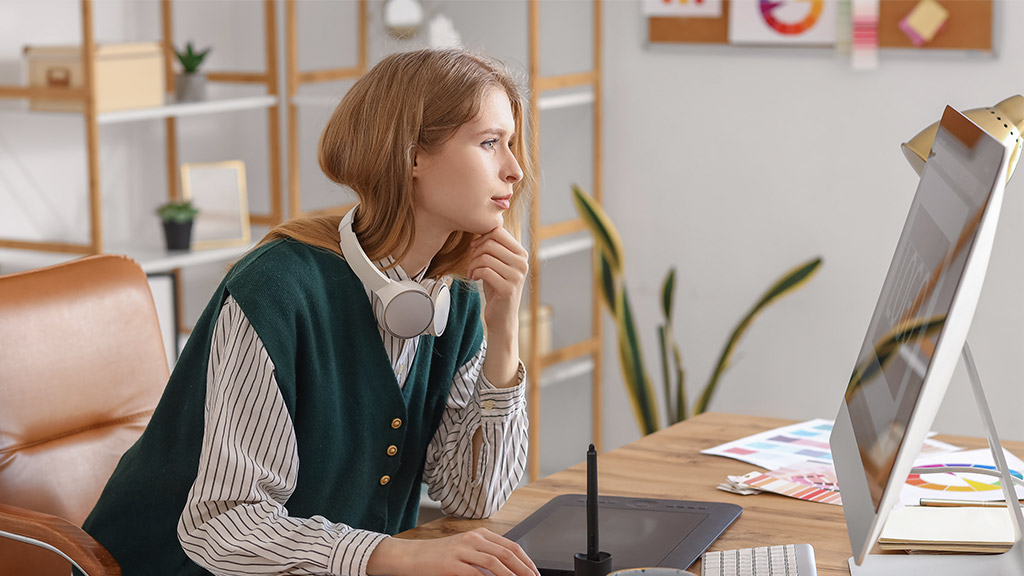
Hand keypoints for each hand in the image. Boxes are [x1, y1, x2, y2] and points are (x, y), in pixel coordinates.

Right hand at [366, 527, 539, 575]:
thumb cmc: (438, 556)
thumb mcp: (465, 550)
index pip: (511, 546)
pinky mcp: (451, 565)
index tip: (535, 573)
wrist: (410, 556)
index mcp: (479, 534)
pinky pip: (476, 574)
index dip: (526, 561)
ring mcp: (462, 551)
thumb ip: (485, 555)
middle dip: (524, 570)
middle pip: (507, 553)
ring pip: (495, 562)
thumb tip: (508, 569)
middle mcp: (473, 539)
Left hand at [468, 227, 527, 387]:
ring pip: (486, 256)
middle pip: (491, 243)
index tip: (475, 247)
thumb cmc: (496, 288)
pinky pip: (485, 270)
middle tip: (472, 263)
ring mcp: (517, 276)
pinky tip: (475, 278)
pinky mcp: (508, 288)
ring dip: (473, 264)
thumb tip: (482, 225)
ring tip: (473, 272)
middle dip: (476, 251)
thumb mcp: (497, 264)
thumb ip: (494, 246)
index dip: (482, 237)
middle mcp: (522, 263)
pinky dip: (475, 273)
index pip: (499, 232)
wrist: (502, 317)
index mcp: (521, 254)